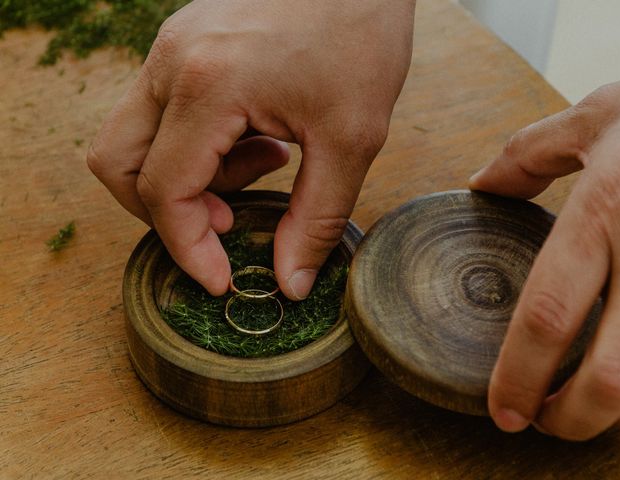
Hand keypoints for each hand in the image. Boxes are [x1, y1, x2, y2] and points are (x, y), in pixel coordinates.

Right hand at [88, 0, 415, 298]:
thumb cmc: (361, 32)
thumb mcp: (351, 138)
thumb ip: (315, 219)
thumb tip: (290, 283)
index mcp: (206, 86)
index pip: (163, 192)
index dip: (188, 247)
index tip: (221, 278)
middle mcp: (171, 63)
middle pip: (119, 165)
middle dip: (167, 212)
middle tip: (229, 221)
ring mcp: (172, 48)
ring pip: (135, 139)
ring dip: (185, 177)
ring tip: (263, 163)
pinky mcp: (186, 44)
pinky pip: (162, 112)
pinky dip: (197, 145)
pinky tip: (258, 136)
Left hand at [469, 75, 619, 439]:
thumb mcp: (593, 117)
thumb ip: (526, 154)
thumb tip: (478, 186)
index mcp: (604, 210)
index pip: (548, 315)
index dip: (518, 375)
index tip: (501, 409)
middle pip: (614, 372)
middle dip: (573, 418)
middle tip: (542, 423)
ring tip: (585, 401)